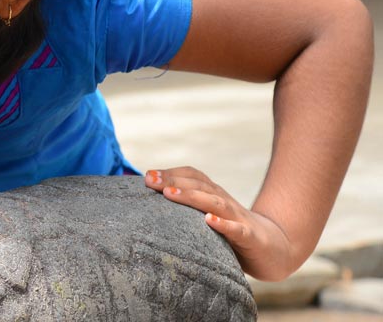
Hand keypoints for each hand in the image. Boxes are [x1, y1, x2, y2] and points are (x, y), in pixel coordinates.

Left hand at [145, 167, 294, 280]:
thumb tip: (151, 208)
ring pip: (215, 202)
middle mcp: (225, 202)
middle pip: (199, 185)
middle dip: (173, 180)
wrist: (276, 249)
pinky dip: (224, 224)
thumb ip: (186, 212)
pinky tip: (209, 221)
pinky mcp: (251, 238)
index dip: (171, 173)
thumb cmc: (233, 234)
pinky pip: (238, 229)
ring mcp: (238, 219)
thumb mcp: (208, 219)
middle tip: (150, 180)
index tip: (146, 175)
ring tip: (170, 194)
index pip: (193, 176)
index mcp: (214, 196)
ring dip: (192, 196)